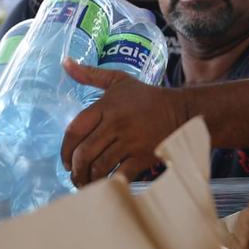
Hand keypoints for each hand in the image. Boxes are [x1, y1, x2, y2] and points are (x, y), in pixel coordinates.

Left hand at [60, 60, 188, 185]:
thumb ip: (90, 75)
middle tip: (74, 175)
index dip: (65, 149)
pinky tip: (105, 185)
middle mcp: (116, 124)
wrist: (182, 113)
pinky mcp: (143, 157)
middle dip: (75, 169)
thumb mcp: (118, 80)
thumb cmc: (146, 97)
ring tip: (85, 183)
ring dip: (88, 179)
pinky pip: (120, 175)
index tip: (65, 160)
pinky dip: (109, 183)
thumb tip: (65, 62)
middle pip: (84, 153)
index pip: (75, 130)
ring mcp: (130, 142)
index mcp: (106, 107)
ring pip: (99, 167)